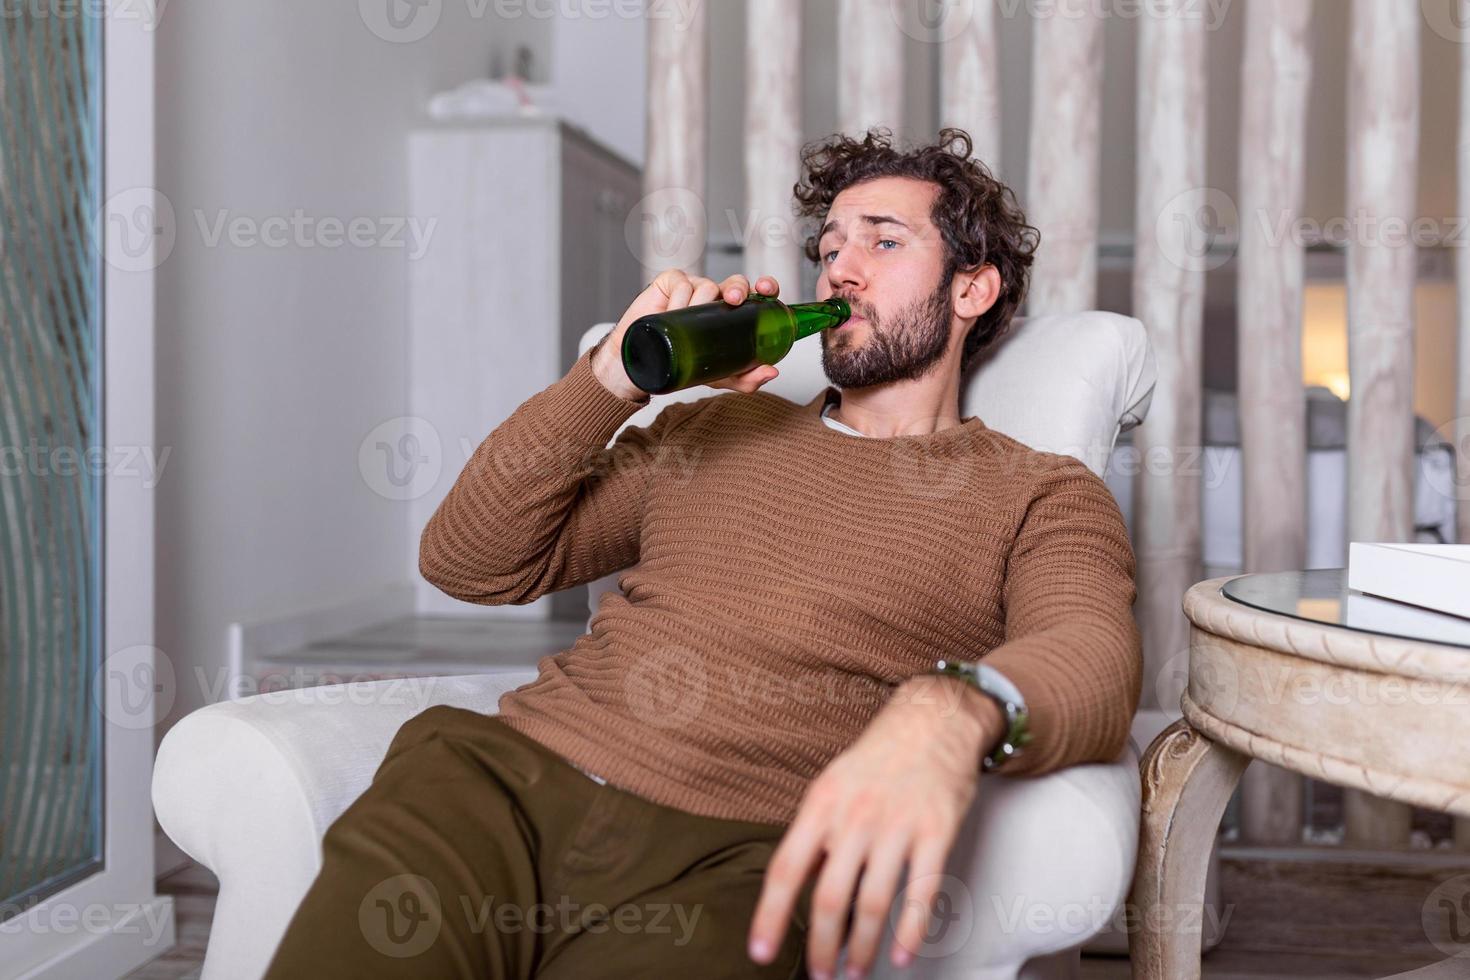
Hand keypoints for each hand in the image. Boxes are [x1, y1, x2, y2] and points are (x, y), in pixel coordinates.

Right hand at [591, 269, 783, 399]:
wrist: (644, 366)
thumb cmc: (683, 364)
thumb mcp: (718, 376)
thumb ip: (746, 378)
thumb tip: (772, 371)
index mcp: (733, 313)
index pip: (755, 294)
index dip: (765, 287)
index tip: (766, 289)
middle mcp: (716, 298)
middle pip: (735, 282)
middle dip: (737, 287)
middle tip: (733, 300)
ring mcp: (693, 288)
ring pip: (707, 284)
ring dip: (699, 304)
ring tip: (686, 325)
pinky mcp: (670, 282)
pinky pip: (681, 282)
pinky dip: (678, 298)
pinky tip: (670, 312)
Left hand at [747, 676, 1004, 978]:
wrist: (932, 720)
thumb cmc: (877, 758)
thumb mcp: (832, 785)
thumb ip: (815, 834)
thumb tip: (796, 885)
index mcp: (821, 804)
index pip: (787, 869)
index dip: (770, 915)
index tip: (760, 951)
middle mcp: (855, 816)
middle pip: (831, 897)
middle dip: (822, 946)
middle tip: (820, 975)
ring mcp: (897, 825)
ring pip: (874, 903)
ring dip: (862, 948)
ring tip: (855, 972)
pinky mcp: (937, 832)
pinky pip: (922, 892)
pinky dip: (911, 931)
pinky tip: (902, 954)